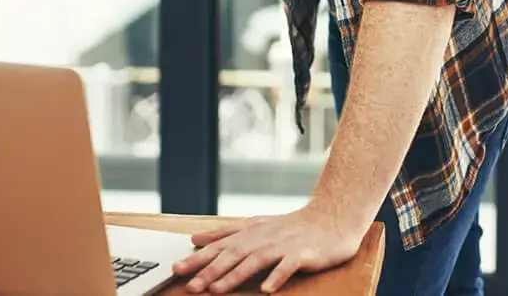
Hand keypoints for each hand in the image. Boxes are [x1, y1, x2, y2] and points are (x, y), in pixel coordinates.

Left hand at [174, 207, 365, 293]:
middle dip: (210, 271)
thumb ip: (224, 233)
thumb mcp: (254, 226)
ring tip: (218, 289)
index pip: (220, 246)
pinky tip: (267, 289)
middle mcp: (263, 238)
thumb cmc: (290, 227)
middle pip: (233, 254)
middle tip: (192, 286)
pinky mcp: (302, 254)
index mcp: (250, 232)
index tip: (177, 268)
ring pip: (255, 261)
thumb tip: (195, 238)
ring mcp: (283, 246)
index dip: (198, 258)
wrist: (330, 219)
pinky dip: (277, 276)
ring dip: (236, 275)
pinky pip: (288, 267)